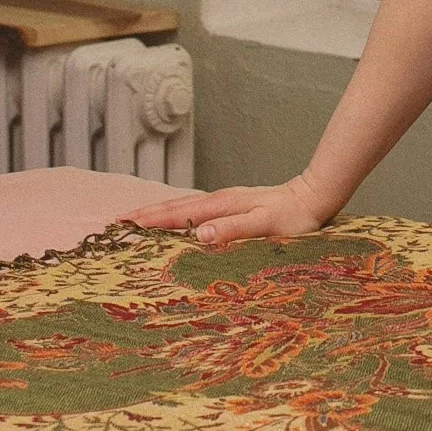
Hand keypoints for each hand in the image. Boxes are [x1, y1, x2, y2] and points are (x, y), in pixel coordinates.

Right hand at [127, 171, 333, 250]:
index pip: (177, 213)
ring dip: (159, 212)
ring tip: (136, 219)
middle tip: (116, 222)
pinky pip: (197, 208)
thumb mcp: (265, 226)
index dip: (148, 220)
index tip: (122, 224)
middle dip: (145, 214)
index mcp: (222, 205)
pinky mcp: (234, 205)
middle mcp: (220, 200)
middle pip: (174, 206)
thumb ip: (233, 229)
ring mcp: (226, 201)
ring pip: (184, 206)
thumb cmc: (294, 217)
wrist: (315, 197)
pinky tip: (176, 219)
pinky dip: (178, 213)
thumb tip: (198, 233)